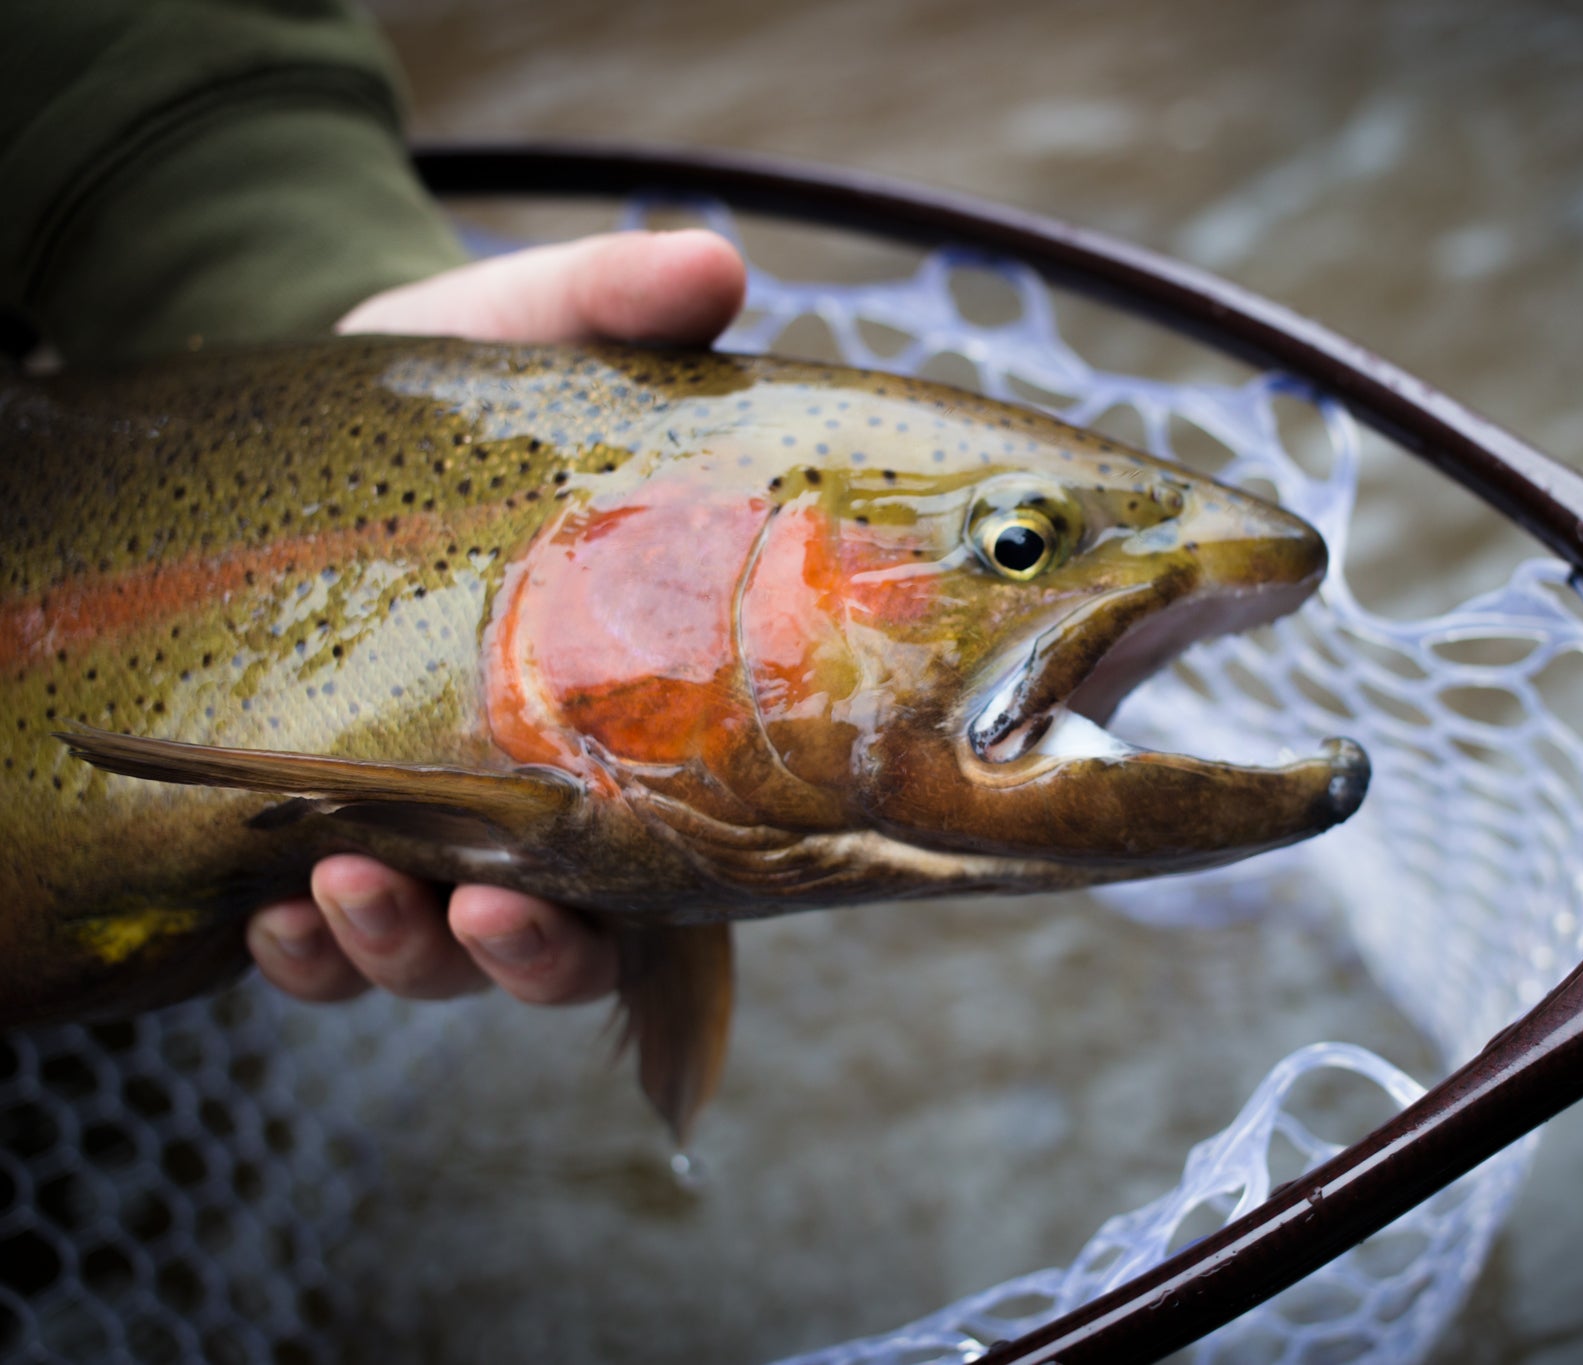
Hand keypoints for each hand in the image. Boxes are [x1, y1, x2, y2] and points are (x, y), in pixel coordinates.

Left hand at [247, 229, 746, 1006]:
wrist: (328, 404)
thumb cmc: (460, 386)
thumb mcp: (531, 333)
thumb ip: (619, 303)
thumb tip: (715, 266)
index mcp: (630, 729)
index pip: (667, 870)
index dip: (636, 923)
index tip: (565, 896)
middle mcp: (543, 806)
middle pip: (554, 947)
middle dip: (514, 953)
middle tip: (475, 907)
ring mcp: (431, 830)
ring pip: (433, 958)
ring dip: (392, 951)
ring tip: (341, 886)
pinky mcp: (321, 831)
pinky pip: (316, 946)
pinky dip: (295, 950)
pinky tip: (263, 912)